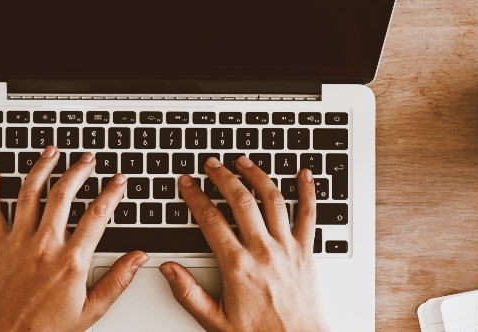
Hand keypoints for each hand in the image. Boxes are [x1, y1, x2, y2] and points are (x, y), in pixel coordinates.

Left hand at [0, 146, 148, 331]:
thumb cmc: (48, 328)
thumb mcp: (92, 310)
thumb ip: (117, 281)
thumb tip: (139, 258)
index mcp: (71, 261)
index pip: (97, 216)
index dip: (111, 193)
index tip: (118, 180)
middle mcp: (45, 246)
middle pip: (62, 196)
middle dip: (78, 171)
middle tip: (88, 159)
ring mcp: (19, 243)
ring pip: (29, 195)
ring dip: (41, 168)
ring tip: (52, 152)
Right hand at [161, 156, 327, 330]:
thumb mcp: (215, 320)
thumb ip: (188, 293)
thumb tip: (168, 270)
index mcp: (237, 266)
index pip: (210, 220)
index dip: (195, 197)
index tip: (186, 184)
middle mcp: (263, 251)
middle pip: (240, 202)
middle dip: (223, 177)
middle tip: (211, 164)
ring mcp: (287, 248)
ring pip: (272, 200)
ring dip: (256, 176)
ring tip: (243, 162)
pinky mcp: (306, 252)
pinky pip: (309, 215)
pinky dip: (308, 191)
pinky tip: (304, 174)